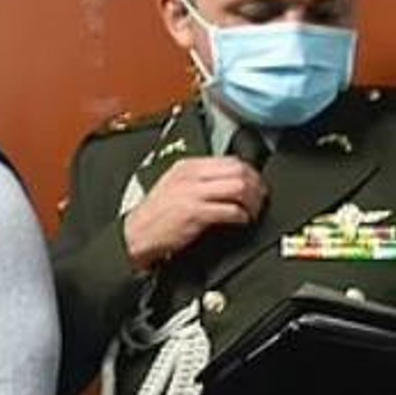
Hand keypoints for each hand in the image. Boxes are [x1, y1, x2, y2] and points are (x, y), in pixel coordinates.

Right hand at [122, 157, 265, 270]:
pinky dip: (242, 217)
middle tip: (258, 199)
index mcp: (187, 166)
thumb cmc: (157, 214)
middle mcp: (191, 176)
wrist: (137, 234)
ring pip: (239, 187)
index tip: (255, 185)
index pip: (231, 160)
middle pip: (240, 171)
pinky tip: (240, 221)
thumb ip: (201, 179)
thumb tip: (232, 180)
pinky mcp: (196, 213)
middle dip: (256, 186)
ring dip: (252, 202)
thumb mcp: (175, 185)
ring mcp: (192, 194)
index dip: (251, 173)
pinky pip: (231, 210)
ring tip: (251, 212)